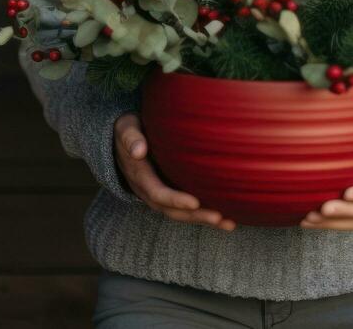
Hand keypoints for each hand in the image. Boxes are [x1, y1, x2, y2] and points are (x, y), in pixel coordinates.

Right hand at [114, 113, 235, 231]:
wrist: (124, 140)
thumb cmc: (129, 131)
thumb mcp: (126, 130)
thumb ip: (131, 138)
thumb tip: (138, 150)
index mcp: (140, 177)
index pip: (158, 193)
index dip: (176, 199)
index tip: (195, 202)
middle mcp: (149, 191)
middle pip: (173, 210)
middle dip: (196, 216)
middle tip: (219, 217)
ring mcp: (160, 194)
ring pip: (182, 213)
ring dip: (204, 219)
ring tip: (229, 223)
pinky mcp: (170, 191)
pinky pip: (186, 208)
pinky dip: (204, 213)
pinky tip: (226, 217)